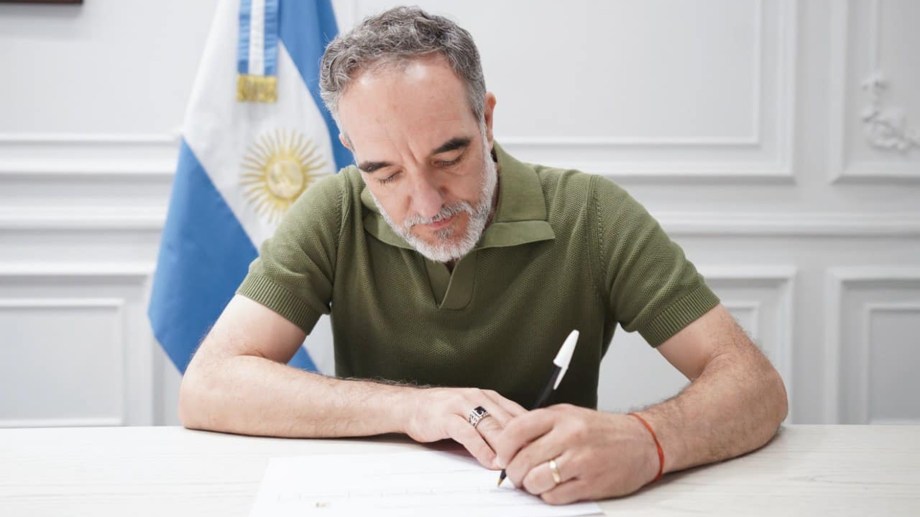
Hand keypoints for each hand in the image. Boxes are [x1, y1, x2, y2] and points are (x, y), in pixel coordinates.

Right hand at [402, 387, 526, 468]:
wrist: (411, 405)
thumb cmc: (444, 412)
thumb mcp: (474, 412)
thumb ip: (494, 423)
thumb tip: (520, 443)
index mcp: (489, 397)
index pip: (518, 413)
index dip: (532, 433)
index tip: (542, 450)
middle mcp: (479, 398)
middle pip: (508, 421)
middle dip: (522, 443)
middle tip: (533, 462)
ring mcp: (462, 406)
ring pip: (491, 427)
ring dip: (505, 448)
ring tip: (515, 465)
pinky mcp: (447, 417)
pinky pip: (469, 434)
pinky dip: (482, 449)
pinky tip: (489, 461)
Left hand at [493, 404, 659, 503]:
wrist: (642, 442)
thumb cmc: (602, 430)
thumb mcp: (569, 416)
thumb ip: (540, 427)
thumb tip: (508, 447)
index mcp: (561, 417)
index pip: (516, 430)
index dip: (502, 448)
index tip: (502, 457)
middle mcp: (570, 436)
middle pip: (523, 460)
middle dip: (514, 473)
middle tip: (516, 476)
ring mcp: (582, 461)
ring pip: (536, 481)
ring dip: (530, 487)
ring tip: (536, 482)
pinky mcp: (591, 484)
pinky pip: (554, 497)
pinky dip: (548, 496)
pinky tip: (555, 488)